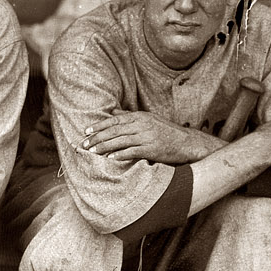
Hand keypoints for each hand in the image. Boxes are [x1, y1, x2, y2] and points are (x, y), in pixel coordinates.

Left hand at [80, 110, 222, 163]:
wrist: (187, 142)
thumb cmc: (165, 132)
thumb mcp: (148, 119)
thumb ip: (129, 116)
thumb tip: (112, 112)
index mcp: (140, 117)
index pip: (115, 120)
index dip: (99, 125)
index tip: (86, 131)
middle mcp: (142, 125)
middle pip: (114, 131)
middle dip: (97, 138)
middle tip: (84, 144)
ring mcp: (147, 137)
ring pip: (120, 141)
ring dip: (104, 147)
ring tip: (92, 152)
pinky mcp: (152, 149)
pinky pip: (132, 152)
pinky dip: (120, 155)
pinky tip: (109, 159)